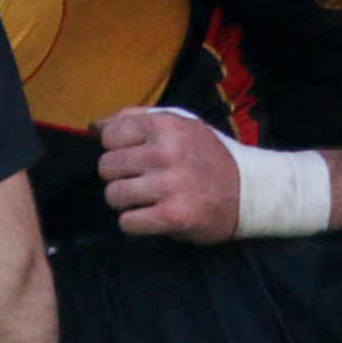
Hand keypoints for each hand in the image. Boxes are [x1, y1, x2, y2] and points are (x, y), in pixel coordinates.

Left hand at [95, 106, 238, 240]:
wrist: (248, 191)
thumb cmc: (207, 155)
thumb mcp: (179, 124)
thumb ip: (136, 119)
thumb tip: (94, 127)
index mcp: (165, 125)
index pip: (110, 136)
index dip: (115, 148)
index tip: (131, 156)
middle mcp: (165, 152)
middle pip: (107, 167)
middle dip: (117, 176)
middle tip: (138, 180)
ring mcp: (169, 186)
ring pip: (113, 195)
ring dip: (124, 201)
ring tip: (144, 199)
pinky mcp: (172, 217)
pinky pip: (127, 222)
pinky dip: (134, 223)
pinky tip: (150, 216)